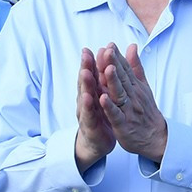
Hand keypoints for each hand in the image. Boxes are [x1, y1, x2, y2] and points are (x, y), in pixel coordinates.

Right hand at [73, 48, 116, 172]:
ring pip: (85, 97)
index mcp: (93, 92)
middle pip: (86, 82)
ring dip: (85, 85)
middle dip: (85, 68)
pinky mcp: (89, 126)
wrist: (96, 143)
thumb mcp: (104, 96)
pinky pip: (89, 116)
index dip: (91, 62)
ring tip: (85, 73)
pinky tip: (90, 99)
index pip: (92, 74)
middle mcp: (86, 100)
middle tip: (86, 55)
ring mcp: (86, 113)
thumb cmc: (101, 116)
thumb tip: (106, 62)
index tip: (92, 48)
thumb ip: (104, 79)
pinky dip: (89, 107)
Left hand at [99, 43, 167, 163]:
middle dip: (114, 64)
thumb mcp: (143, 86)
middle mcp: (132, 95)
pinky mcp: (123, 124)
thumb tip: (131, 46)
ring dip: (113, 82)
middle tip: (107, 51)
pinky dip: (110, 106)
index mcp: (134, 86)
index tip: (109, 45)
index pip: (125, 69)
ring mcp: (128, 109)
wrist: (155, 137)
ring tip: (107, 69)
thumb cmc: (146, 110)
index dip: (117, 57)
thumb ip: (135, 66)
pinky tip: (103, 98)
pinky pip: (116, 114)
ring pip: (119, 94)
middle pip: (122, 78)